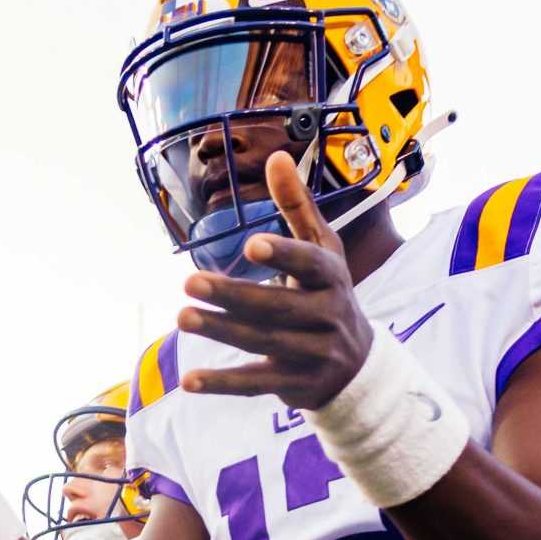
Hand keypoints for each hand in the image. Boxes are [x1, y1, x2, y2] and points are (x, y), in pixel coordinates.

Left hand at [177, 152, 375, 409]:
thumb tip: (278, 154)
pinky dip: (222, 383)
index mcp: (332, 277)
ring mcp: (312, 354)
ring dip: (220, 331)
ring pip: (262, 342)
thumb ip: (298, 206)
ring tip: (182, 317)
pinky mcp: (294, 385)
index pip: (310, 264)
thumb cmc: (329, 293)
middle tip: (189, 281)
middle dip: (233, 295)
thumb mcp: (323, 249)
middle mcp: (326, 316)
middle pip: (277, 306)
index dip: (283, 255)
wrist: (358, 366)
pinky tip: (189, 380)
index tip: (250, 245)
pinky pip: (256, 384)